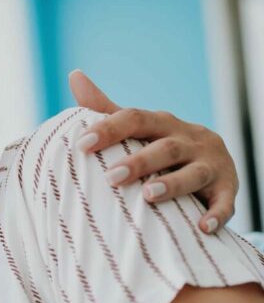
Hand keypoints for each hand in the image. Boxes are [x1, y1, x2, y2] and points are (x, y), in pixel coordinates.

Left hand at [68, 69, 238, 233]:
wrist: (212, 165)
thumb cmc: (161, 145)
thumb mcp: (138, 127)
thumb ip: (106, 108)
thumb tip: (74, 75)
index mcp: (163, 123)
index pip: (135, 119)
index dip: (109, 129)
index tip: (81, 144)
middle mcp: (190, 140)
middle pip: (164, 147)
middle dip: (139, 161)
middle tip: (110, 177)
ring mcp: (211, 164)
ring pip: (194, 173)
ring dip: (173, 184)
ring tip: (148, 195)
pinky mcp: (228, 189)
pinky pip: (225, 202)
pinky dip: (216, 214)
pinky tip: (202, 227)